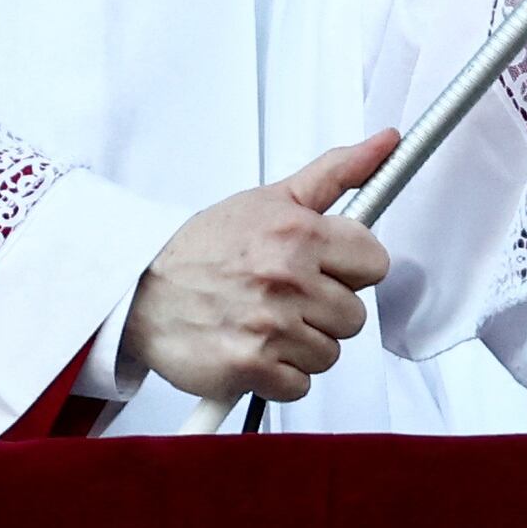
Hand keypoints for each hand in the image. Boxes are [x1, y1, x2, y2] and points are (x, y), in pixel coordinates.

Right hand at [127, 132, 394, 403]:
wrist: (139, 290)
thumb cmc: (206, 246)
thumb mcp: (272, 198)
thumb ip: (337, 172)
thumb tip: (387, 143)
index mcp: (299, 233)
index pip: (374, 263)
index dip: (351, 269)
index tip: (327, 269)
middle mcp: (286, 278)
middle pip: (354, 314)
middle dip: (325, 310)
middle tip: (288, 298)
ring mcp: (268, 326)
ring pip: (329, 352)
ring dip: (303, 344)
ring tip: (268, 322)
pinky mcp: (248, 368)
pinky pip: (299, 384)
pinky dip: (280, 375)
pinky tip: (256, 349)